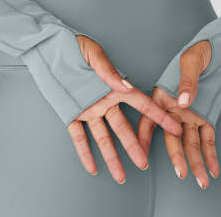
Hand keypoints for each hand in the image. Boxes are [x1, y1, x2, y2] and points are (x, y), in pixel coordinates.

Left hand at [67, 35, 182, 183]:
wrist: (47, 48)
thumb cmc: (73, 45)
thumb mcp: (93, 54)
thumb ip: (109, 71)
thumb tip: (126, 86)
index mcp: (113, 85)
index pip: (140, 102)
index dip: (157, 115)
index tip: (173, 127)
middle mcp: (104, 100)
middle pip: (123, 127)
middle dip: (134, 146)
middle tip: (143, 162)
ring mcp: (89, 109)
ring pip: (103, 137)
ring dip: (112, 157)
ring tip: (121, 176)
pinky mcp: (71, 113)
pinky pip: (79, 137)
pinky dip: (84, 153)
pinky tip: (92, 167)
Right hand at [137, 40, 217, 188]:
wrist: (218, 50)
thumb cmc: (198, 51)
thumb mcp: (190, 61)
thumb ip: (186, 81)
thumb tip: (183, 101)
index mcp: (163, 95)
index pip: (150, 119)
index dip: (145, 137)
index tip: (141, 153)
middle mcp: (174, 110)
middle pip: (173, 138)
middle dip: (177, 157)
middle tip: (181, 173)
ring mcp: (190, 116)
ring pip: (191, 144)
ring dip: (196, 162)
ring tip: (202, 181)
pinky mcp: (206, 117)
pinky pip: (208, 140)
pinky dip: (211, 155)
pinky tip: (213, 170)